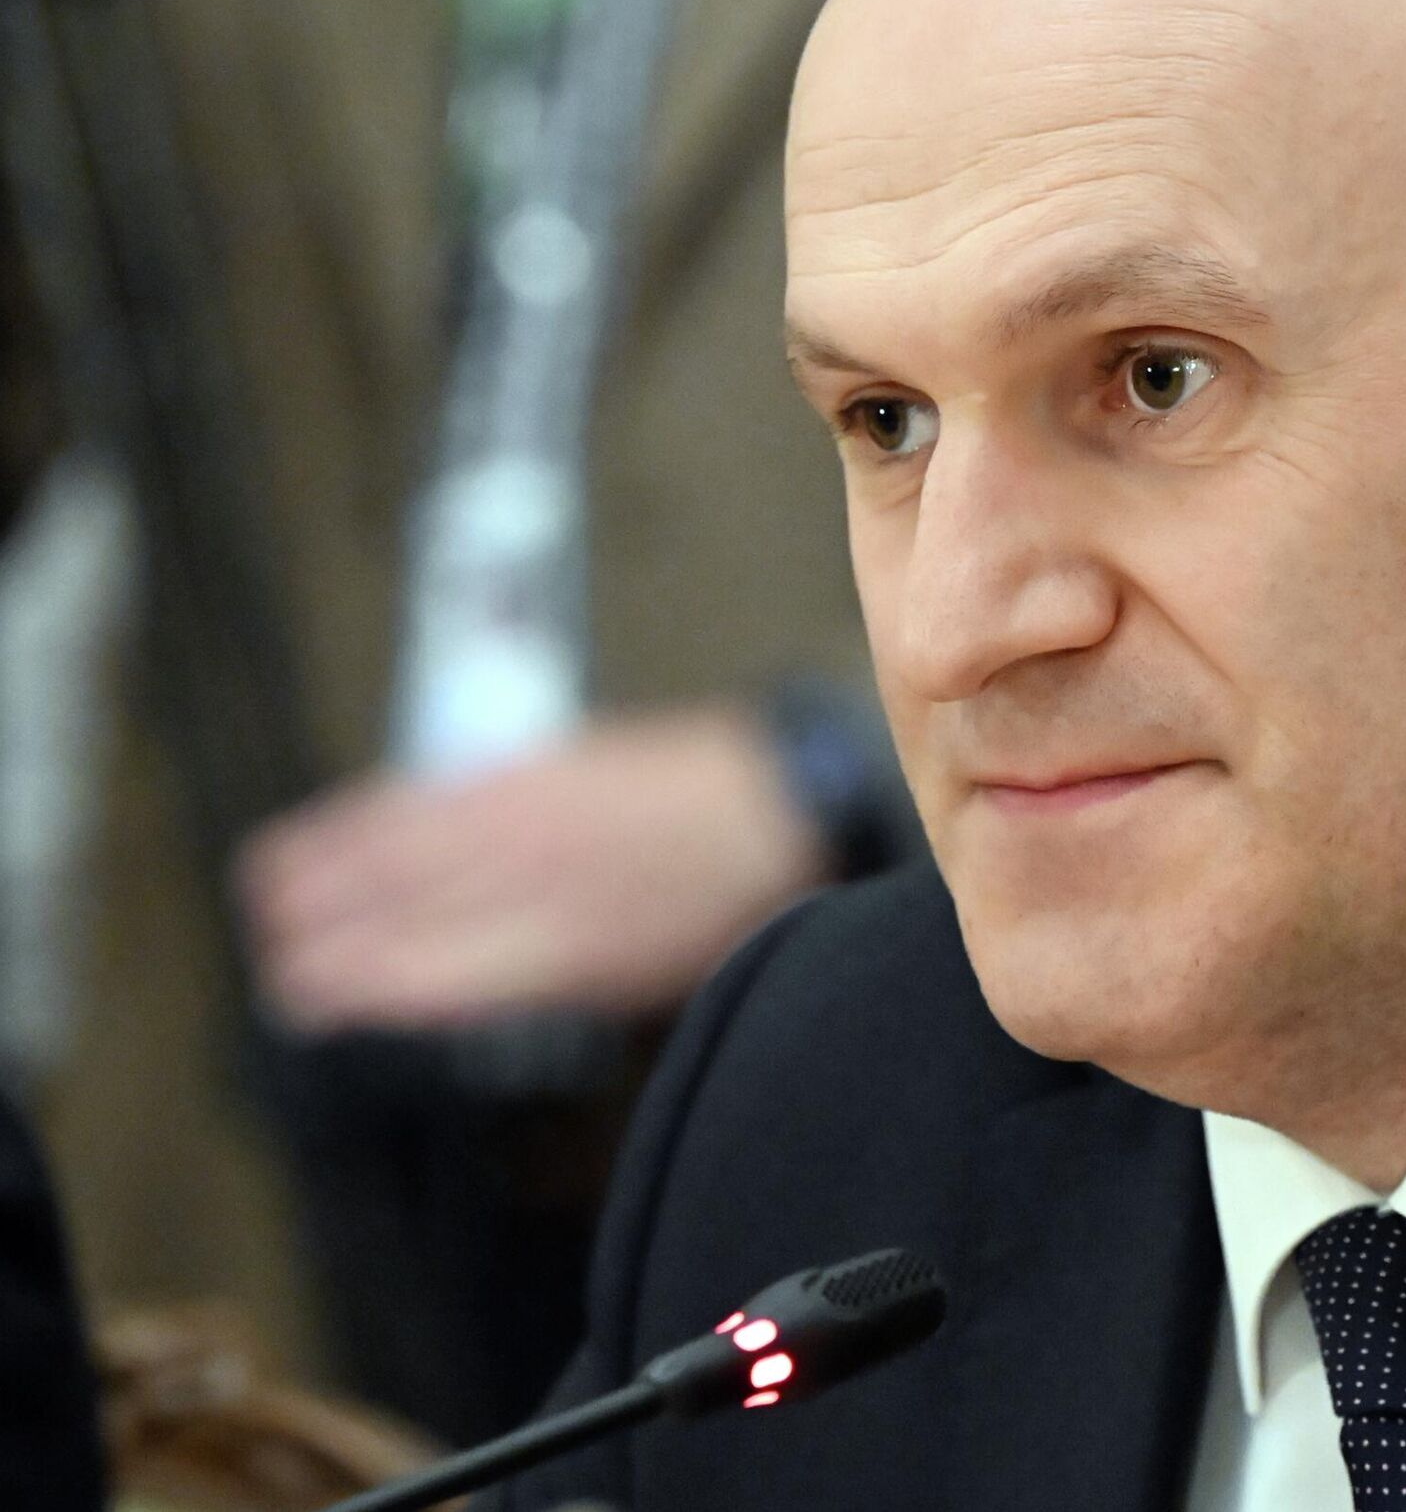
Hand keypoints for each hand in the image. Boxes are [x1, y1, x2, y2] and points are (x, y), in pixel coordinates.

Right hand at [238, 707, 828, 1030]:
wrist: (777, 805)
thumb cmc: (719, 907)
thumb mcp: (639, 979)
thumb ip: (539, 982)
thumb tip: (450, 988)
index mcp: (559, 954)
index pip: (424, 974)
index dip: (352, 986)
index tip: (303, 996)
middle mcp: (532, 883)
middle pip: (397, 907)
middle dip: (322, 931)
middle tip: (276, 956)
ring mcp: (531, 818)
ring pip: (401, 843)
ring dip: (327, 866)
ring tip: (271, 890)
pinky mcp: (538, 766)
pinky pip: (436, 790)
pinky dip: (373, 809)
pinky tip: (341, 822)